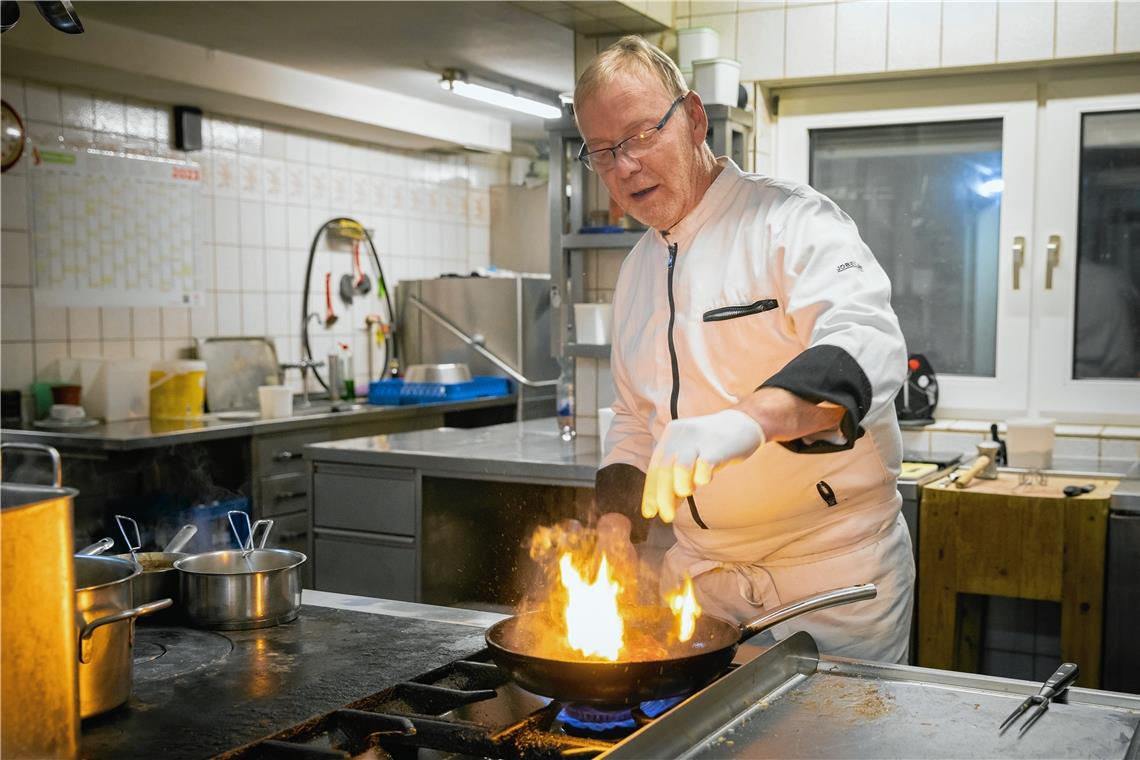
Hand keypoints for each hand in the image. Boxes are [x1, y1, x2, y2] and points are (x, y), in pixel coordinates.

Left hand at [641, 409, 765, 522]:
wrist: (743, 425)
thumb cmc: (713, 446)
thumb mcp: (690, 457)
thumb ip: (676, 477)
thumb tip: (665, 506)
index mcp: (670, 435)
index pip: (654, 468)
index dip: (650, 492)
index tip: (650, 513)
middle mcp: (680, 434)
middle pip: (664, 471)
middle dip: (663, 498)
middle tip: (667, 517)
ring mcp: (698, 439)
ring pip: (680, 470)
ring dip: (682, 487)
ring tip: (691, 489)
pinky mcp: (716, 448)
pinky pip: (703, 469)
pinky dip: (702, 479)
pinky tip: (707, 478)